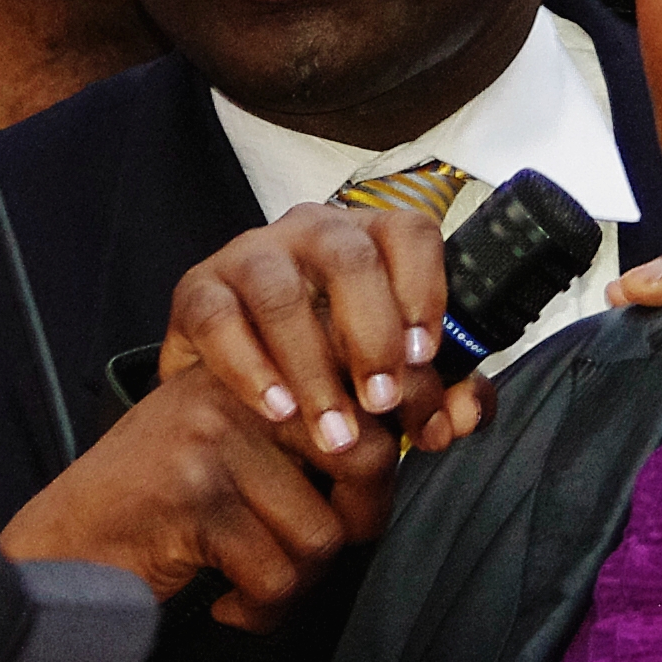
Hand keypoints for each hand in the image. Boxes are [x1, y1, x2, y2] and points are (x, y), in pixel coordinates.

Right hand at [0, 367, 360, 629]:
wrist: (63, 550)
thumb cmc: (154, 506)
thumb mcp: (227, 443)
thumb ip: (299, 434)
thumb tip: (402, 446)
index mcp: (250, 368)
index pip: (360, 387)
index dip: (396, 442)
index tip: (378, 491)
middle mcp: (234, 392)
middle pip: (367, 458)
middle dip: (360, 523)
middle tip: (316, 553)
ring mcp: (213, 442)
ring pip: (323, 534)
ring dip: (296, 582)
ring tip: (252, 582)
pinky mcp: (196, 500)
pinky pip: (278, 576)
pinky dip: (262, 610)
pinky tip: (227, 601)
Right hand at [159, 203, 491, 470]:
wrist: (229, 385)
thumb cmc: (327, 368)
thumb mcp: (387, 377)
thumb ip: (437, 394)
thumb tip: (464, 415)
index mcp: (369, 241)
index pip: (408, 232)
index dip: (425, 288)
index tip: (427, 355)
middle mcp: (311, 233)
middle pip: (348, 258)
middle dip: (371, 336)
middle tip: (382, 403)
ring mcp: (250, 256)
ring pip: (280, 291)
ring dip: (312, 366)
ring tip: (333, 430)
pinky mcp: (197, 290)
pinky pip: (217, 318)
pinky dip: (248, 369)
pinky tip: (276, 411)